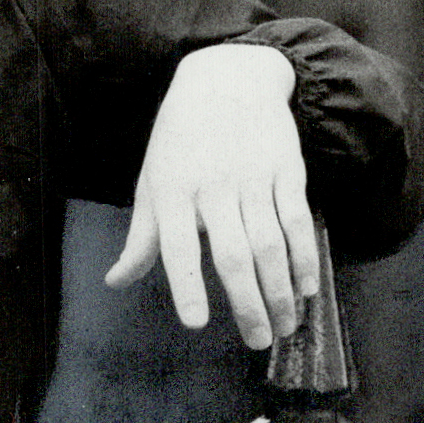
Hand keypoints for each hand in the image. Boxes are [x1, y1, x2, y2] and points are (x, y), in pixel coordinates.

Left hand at [105, 42, 319, 349]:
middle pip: (233, 255)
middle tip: (258, 343)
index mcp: (172, 193)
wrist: (227, 78)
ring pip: (271, 244)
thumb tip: (116, 282)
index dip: (187, 286)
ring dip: (281, 291)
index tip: (197, 323)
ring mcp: (253, 178)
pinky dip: (305, 257)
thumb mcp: (152, 183)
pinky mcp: (285, 170)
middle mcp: (213, 188)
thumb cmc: (180, 142)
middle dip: (248, 304)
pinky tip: (307, 289)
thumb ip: (141, 238)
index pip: (178, 248)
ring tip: (285, 327)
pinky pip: (297, 221)